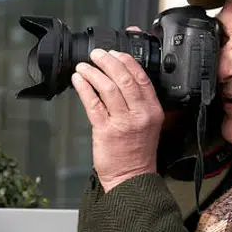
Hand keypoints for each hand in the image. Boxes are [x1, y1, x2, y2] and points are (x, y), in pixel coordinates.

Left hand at [71, 29, 170, 191]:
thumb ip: (140, 103)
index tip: (116, 52)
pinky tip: (78, 80)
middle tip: (97, 54)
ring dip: (93, 72)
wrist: (131, 178)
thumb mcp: (148, 124)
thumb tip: (123, 79)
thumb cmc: (137, 152)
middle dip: (108, 61)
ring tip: (84, 66)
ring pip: (108, 88)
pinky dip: (84, 88)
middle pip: (124, 78)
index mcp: (153, 110)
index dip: (127, 61)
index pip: (141, 78)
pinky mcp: (105, 130)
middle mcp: (140, 114)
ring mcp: (123, 122)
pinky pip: (93, 103)